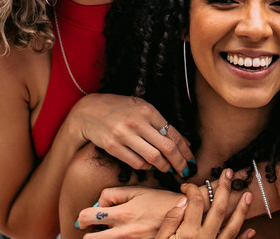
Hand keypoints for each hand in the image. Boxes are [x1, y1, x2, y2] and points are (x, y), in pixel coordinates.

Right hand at [69, 93, 193, 175]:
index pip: (173, 134)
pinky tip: (149, 165)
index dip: (185, 150)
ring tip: (168, 169)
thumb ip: (161, 123)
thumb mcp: (141, 108)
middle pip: (167, 148)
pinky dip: (146, 167)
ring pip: (153, 158)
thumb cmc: (118, 109)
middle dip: (180, 163)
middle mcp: (137, 122)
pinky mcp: (113, 146)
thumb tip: (184, 142)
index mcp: (147, 110)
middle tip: (185, 171)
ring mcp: (124, 135)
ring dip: (164, 167)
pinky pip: (136, 163)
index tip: (191, 160)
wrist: (88, 111)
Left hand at [76, 187, 182, 237]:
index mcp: (122, 213)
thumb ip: (113, 194)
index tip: (89, 217)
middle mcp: (124, 232)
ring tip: (111, 231)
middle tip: (96, 228)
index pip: (86, 217)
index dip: (84, 216)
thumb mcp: (136, 191)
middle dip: (89, 232)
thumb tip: (98, 205)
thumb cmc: (160, 201)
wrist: (184, 216)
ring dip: (103, 238)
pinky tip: (124, 235)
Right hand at [155, 169, 255, 238]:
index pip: (195, 202)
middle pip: (218, 208)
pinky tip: (252, 230)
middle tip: (230, 173)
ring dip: (241, 210)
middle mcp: (204, 238)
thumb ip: (170, 219)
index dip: (192, 189)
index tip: (186, 186)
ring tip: (249, 196)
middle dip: (225, 189)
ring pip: (232, 226)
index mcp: (188, 231)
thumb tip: (182, 200)